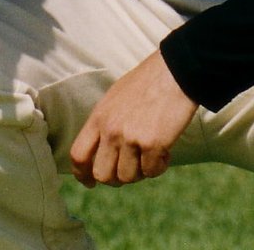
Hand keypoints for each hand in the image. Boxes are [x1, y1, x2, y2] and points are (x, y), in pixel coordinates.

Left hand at [69, 50, 197, 187]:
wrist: (175, 71)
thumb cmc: (148, 82)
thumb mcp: (116, 98)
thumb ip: (106, 122)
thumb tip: (103, 150)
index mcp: (99, 117)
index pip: (78, 155)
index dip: (82, 174)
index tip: (90, 182)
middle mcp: (111, 130)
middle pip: (102, 174)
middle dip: (116, 178)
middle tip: (131, 169)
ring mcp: (131, 138)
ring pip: (128, 177)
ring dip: (141, 172)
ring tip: (151, 154)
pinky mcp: (153, 144)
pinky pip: (151, 171)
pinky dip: (159, 166)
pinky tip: (166, 151)